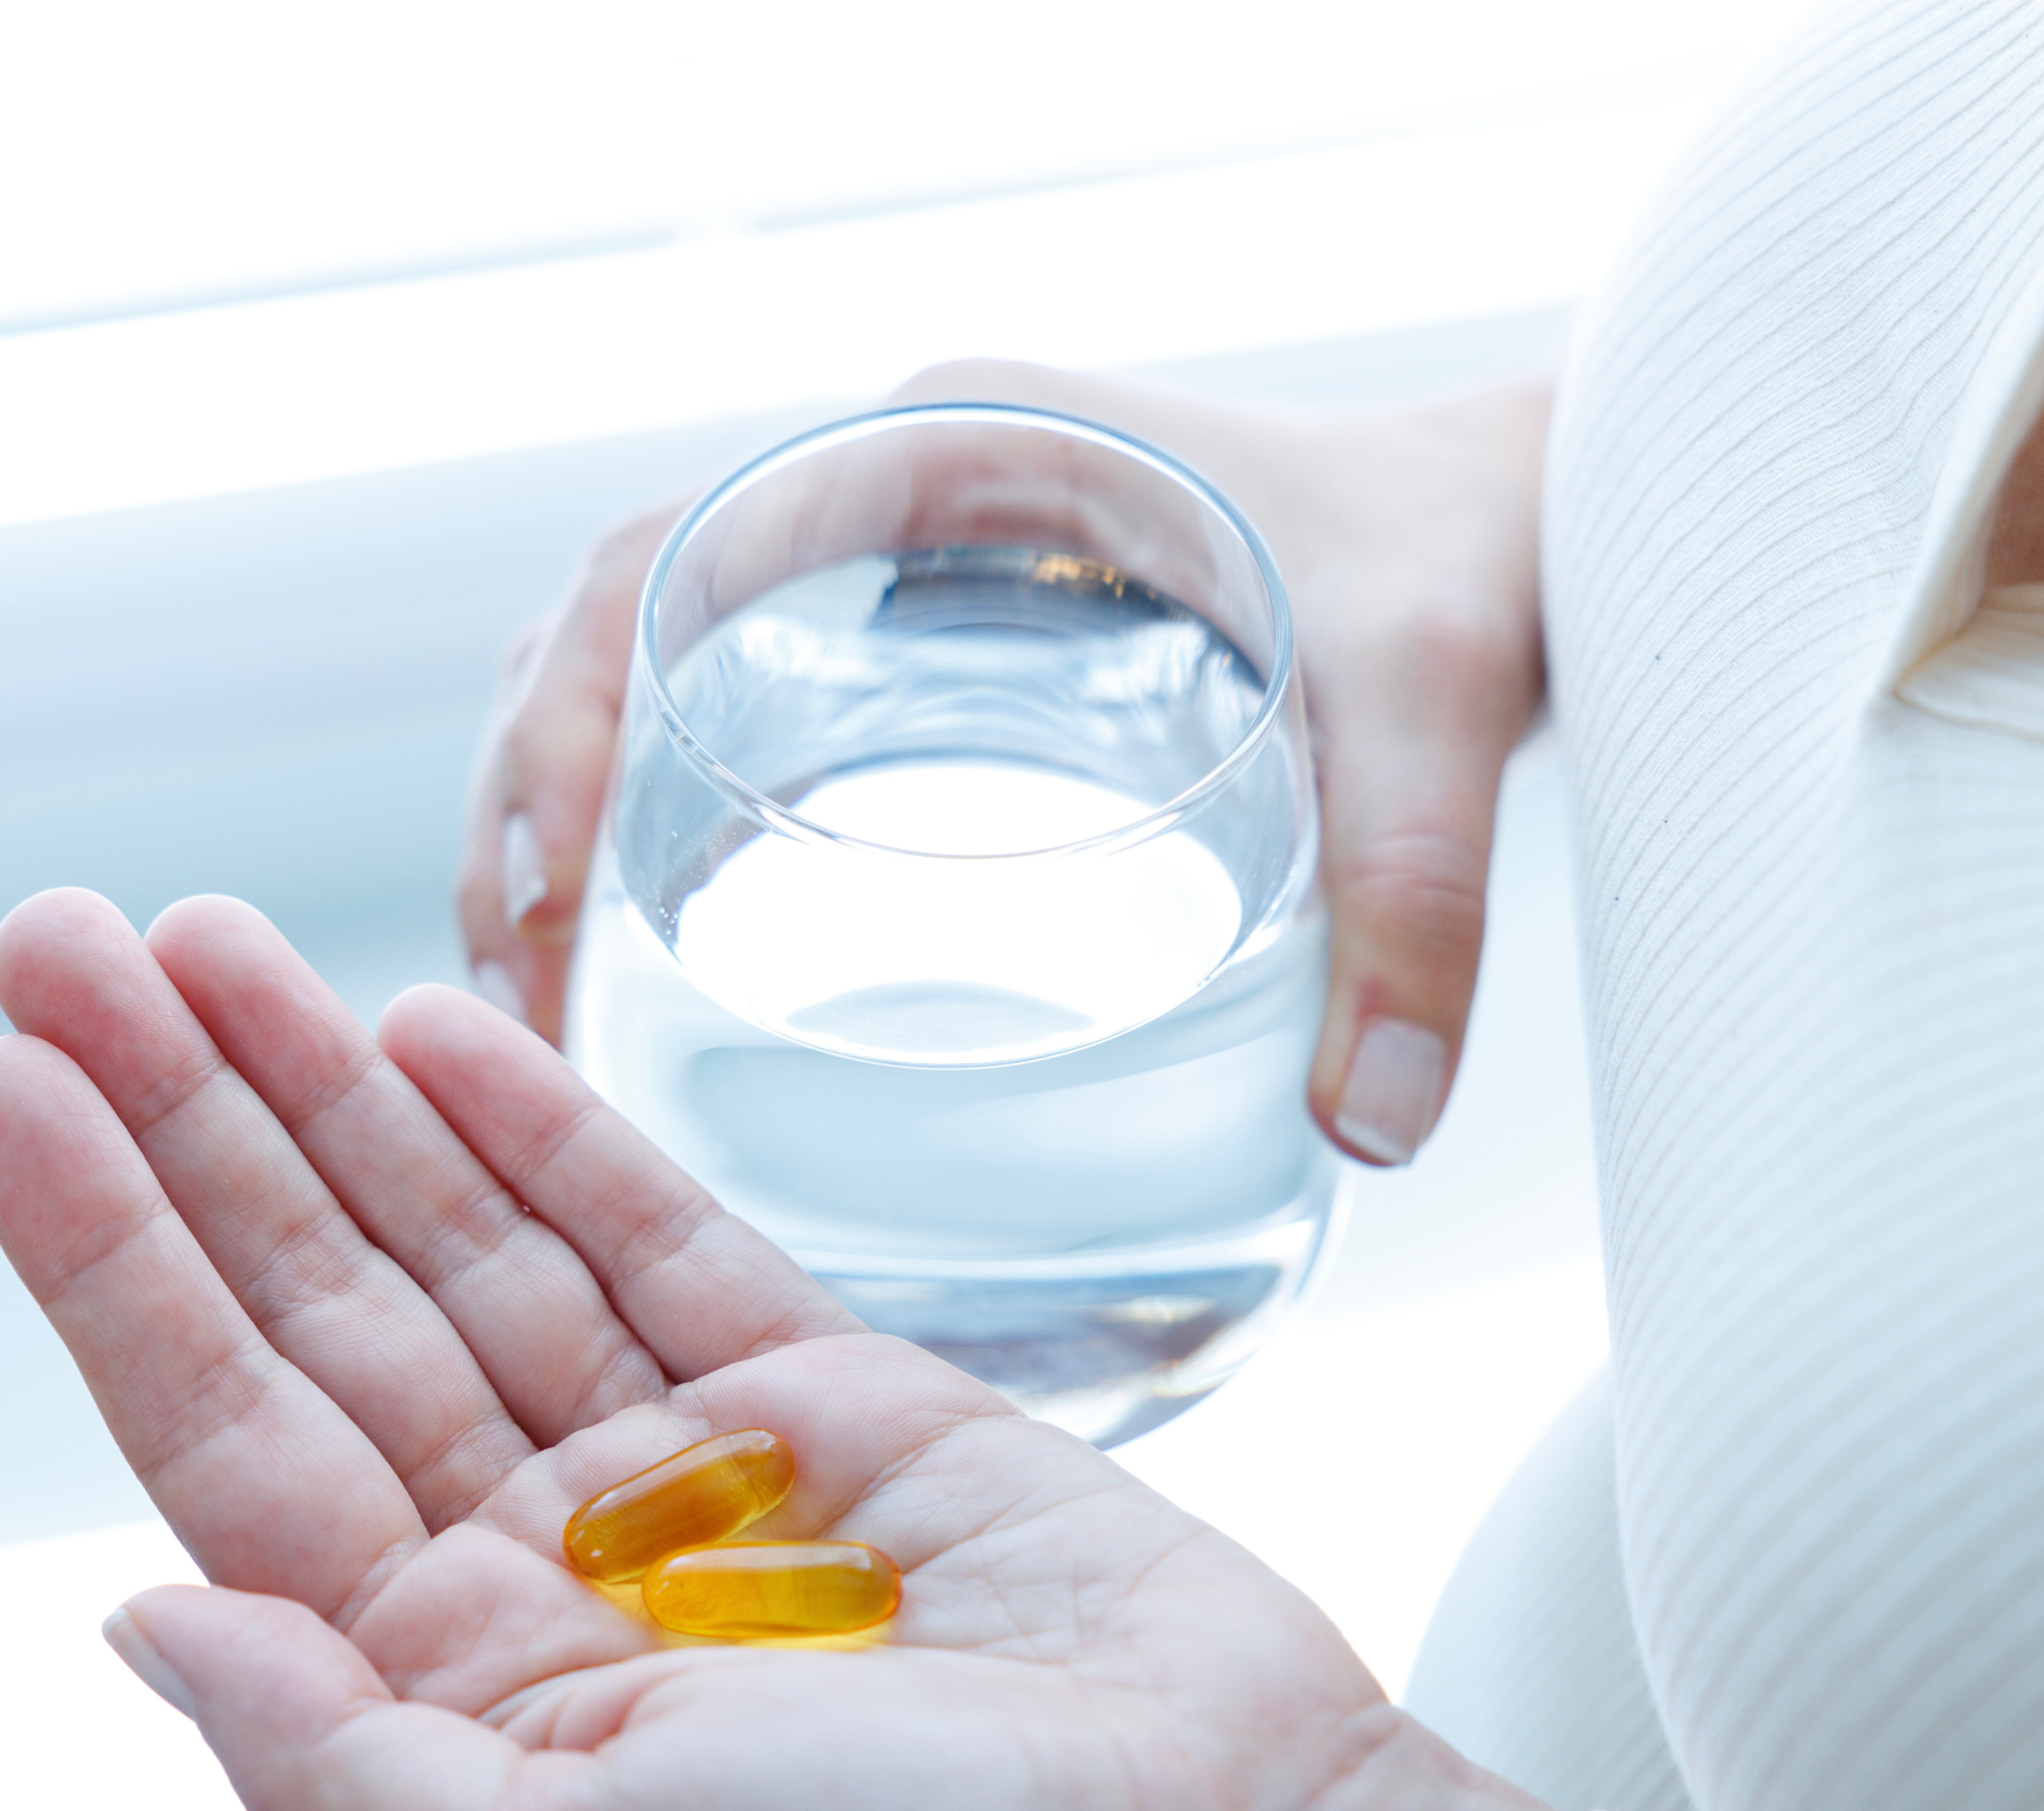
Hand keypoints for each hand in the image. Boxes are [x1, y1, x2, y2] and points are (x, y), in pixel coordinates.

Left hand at [0, 888, 1599, 1810]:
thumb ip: (334, 1763)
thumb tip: (140, 1622)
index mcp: (462, 1697)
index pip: (228, 1434)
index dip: (108, 1255)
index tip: (6, 1089)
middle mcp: (548, 1574)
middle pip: (320, 1304)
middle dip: (183, 1123)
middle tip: (60, 945)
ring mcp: (689, 1475)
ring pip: (463, 1242)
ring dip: (333, 1092)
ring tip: (205, 947)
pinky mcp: (830, 1397)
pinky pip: (645, 1238)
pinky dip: (540, 1134)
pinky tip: (436, 1025)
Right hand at [458, 362, 1551, 1167]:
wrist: (1520, 517)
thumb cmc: (1467, 566)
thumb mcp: (1441, 712)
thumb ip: (1416, 906)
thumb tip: (1370, 1132)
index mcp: (956, 445)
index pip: (669, 554)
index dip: (569, 719)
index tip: (552, 894)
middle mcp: (902, 494)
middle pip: (618, 627)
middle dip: (533, 801)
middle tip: (523, 1001)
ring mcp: (903, 569)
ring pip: (657, 678)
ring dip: (573, 819)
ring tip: (553, 1007)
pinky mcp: (938, 654)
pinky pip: (747, 725)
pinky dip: (671, 832)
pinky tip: (668, 976)